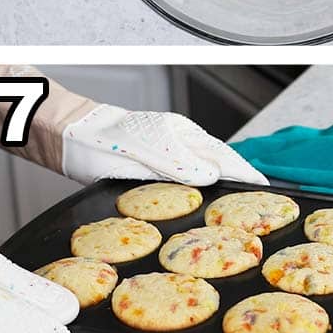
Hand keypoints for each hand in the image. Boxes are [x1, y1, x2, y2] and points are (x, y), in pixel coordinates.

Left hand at [0, 66, 264, 185]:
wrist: (65, 136)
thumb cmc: (97, 146)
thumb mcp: (139, 159)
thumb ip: (178, 167)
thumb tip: (214, 177)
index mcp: (180, 135)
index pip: (225, 156)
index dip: (246, 174)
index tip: (267, 189)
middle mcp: (179, 138)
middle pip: (222, 158)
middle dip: (243, 176)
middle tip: (264, 197)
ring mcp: (169, 145)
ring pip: (207, 162)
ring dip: (227, 177)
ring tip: (242, 196)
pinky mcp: (156, 156)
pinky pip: (191, 168)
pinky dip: (206, 178)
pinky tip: (205, 191)